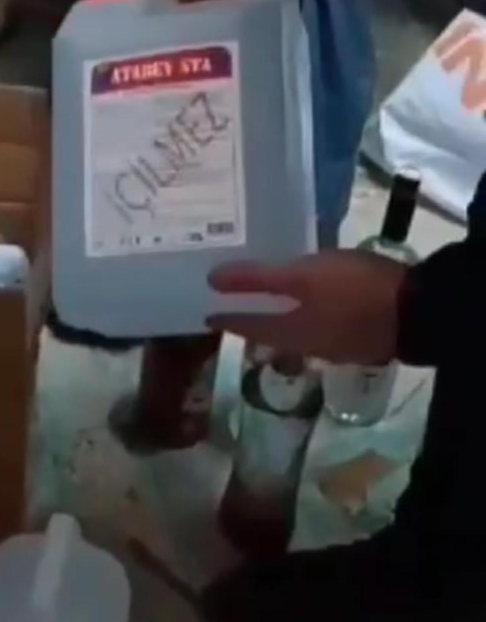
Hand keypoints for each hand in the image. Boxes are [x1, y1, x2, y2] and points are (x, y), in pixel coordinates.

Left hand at [208, 250, 407, 364]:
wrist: (417, 311)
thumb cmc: (354, 290)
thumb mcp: (303, 276)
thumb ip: (259, 279)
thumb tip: (212, 280)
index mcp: (289, 331)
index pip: (248, 326)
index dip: (226, 317)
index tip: (204, 312)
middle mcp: (307, 345)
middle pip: (270, 333)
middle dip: (250, 320)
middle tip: (232, 305)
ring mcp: (335, 345)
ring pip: (295, 333)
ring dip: (277, 320)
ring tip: (267, 304)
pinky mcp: (359, 337)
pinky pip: (320, 329)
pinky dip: (305, 317)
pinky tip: (310, 305)